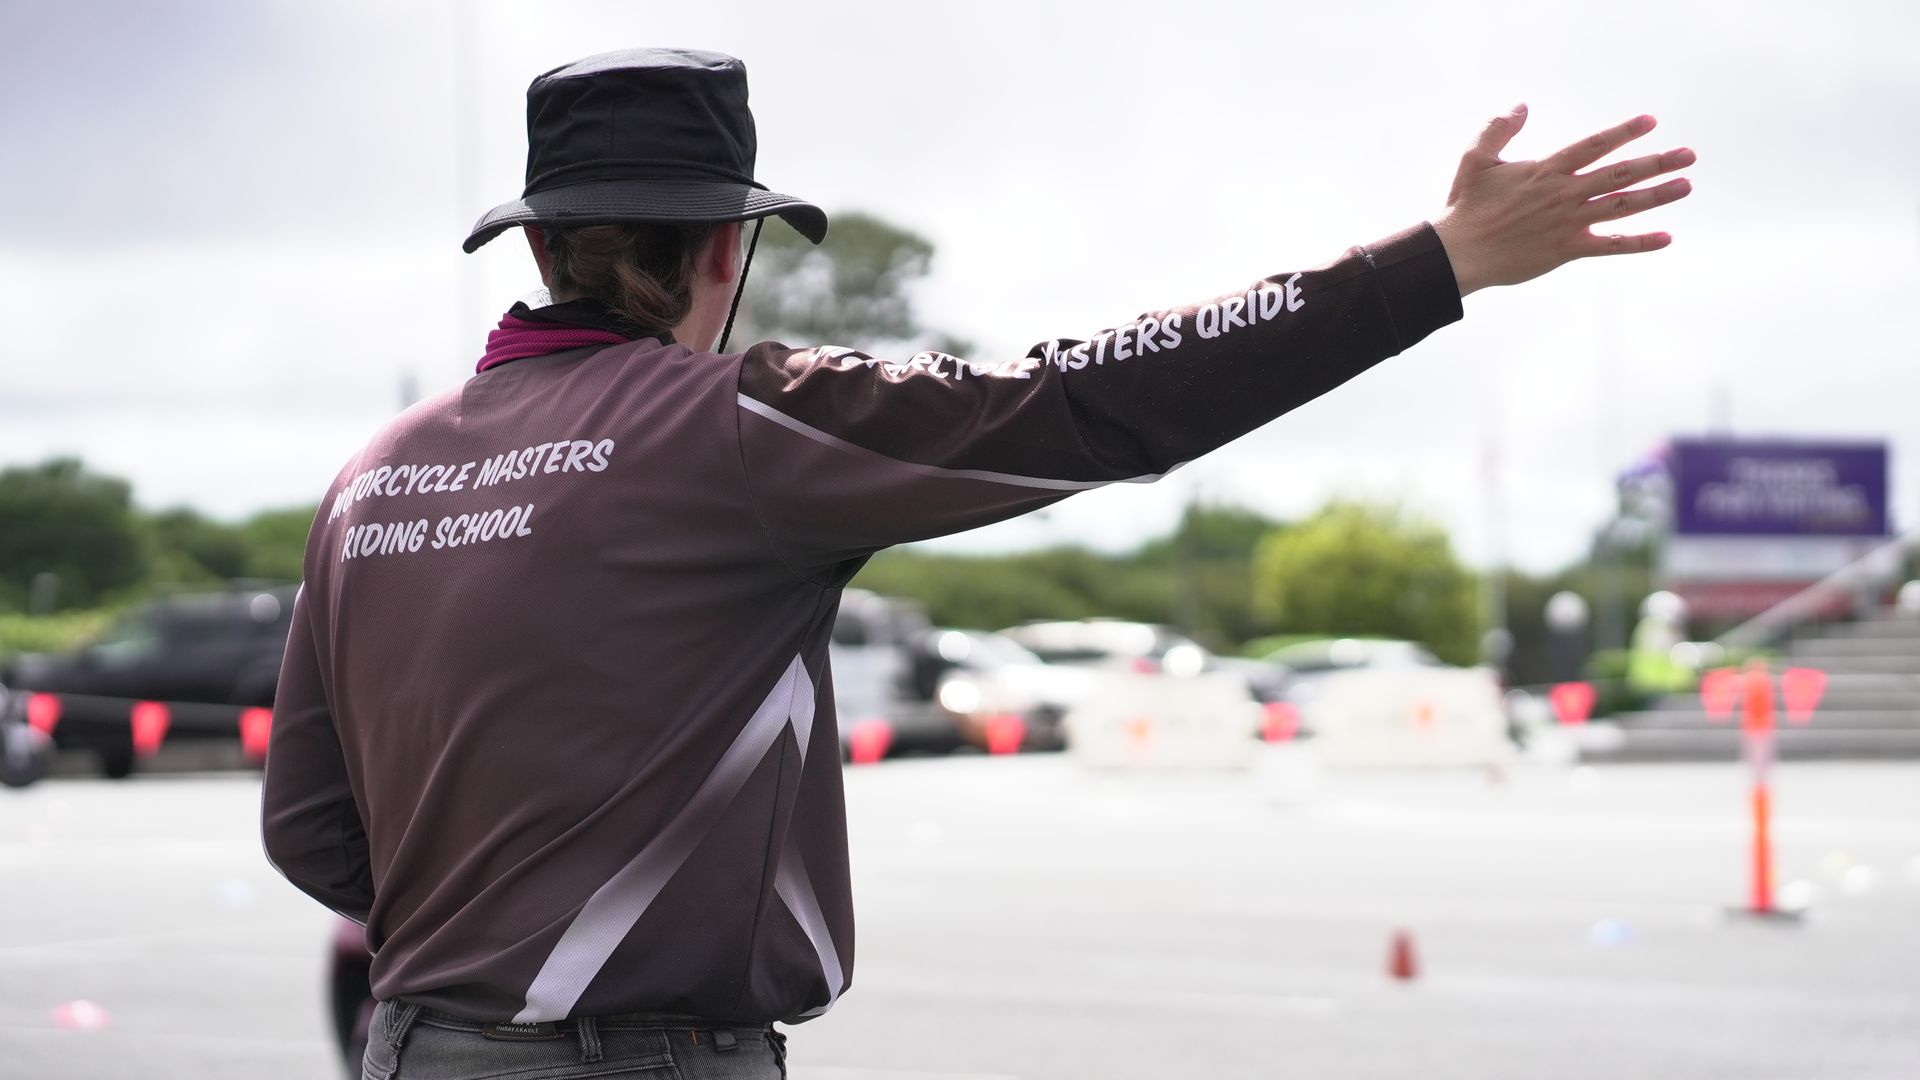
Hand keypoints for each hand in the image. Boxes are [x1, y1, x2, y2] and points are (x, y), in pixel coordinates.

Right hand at [1431, 105, 1694, 296]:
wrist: (1460, 253)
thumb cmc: (1465, 207)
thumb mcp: (1476, 159)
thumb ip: (1498, 129)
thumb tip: (1521, 106)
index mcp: (1546, 171)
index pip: (1593, 146)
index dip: (1623, 132)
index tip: (1651, 121)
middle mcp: (1564, 194)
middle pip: (1620, 174)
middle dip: (1657, 162)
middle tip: (1688, 155)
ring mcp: (1569, 222)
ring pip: (1622, 205)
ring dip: (1657, 195)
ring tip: (1685, 185)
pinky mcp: (1567, 250)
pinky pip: (1610, 245)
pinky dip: (1639, 243)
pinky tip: (1665, 238)